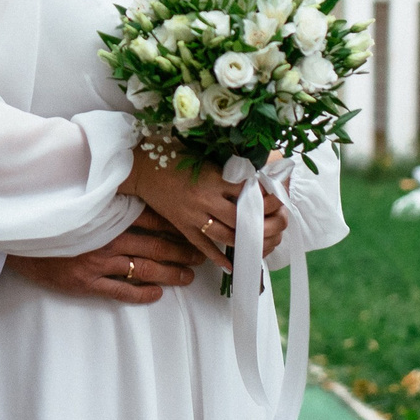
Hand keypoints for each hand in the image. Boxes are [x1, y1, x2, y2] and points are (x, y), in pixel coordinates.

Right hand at [6, 209, 204, 304]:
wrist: (19, 238)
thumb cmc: (55, 217)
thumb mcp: (84, 202)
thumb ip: (111, 201)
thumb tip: (142, 195)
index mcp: (108, 215)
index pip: (151, 219)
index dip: (174, 225)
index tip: (193, 229)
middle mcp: (106, 238)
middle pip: (154, 246)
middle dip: (180, 252)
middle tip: (200, 257)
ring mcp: (97, 262)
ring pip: (143, 269)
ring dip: (169, 273)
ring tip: (187, 276)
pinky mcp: (86, 283)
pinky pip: (120, 291)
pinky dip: (141, 293)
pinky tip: (157, 294)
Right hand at [118, 150, 288, 273]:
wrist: (141, 168)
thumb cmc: (172, 155)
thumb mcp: (203, 157)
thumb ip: (226, 170)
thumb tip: (254, 179)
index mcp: (211, 178)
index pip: (246, 192)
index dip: (265, 197)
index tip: (278, 198)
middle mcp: (204, 199)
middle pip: (240, 218)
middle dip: (262, 222)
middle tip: (278, 222)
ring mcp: (192, 216)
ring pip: (225, 236)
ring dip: (245, 241)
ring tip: (262, 240)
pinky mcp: (183, 227)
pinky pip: (204, 246)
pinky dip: (219, 257)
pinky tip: (232, 264)